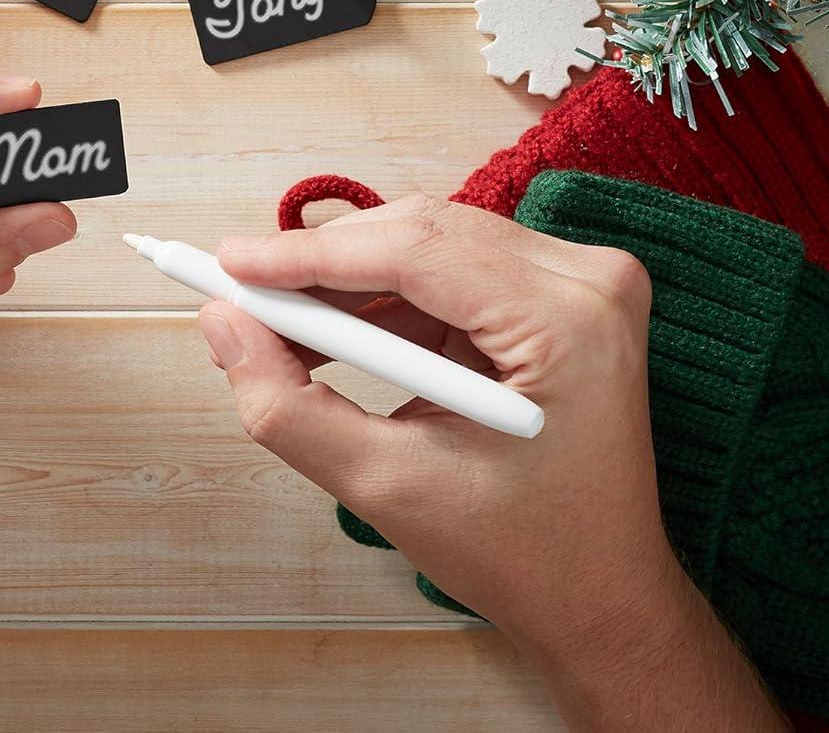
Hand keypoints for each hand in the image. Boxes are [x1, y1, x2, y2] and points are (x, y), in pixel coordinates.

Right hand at [198, 196, 784, 728]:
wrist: (606, 598)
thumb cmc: (522, 555)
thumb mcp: (385, 488)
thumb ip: (287, 406)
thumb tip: (222, 324)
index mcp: (569, 323)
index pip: (415, 251)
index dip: (310, 254)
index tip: (228, 263)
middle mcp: (588, 279)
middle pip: (421, 231)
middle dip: (323, 262)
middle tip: (240, 291)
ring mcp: (583, 279)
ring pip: (431, 240)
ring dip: (350, 277)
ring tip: (279, 320)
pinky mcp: (562, 291)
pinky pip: (452, 266)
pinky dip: (386, 295)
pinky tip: (335, 330)